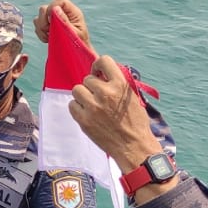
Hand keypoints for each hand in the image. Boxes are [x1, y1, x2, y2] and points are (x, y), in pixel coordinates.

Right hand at [33, 0, 89, 45]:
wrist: (77, 54)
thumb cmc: (79, 45)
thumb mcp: (75, 34)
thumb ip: (65, 21)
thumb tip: (55, 9)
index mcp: (72, 12)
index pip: (59, 0)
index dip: (52, 7)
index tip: (51, 21)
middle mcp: (62, 13)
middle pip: (45, 7)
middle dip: (44, 21)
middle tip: (49, 31)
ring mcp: (54, 19)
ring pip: (39, 16)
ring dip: (41, 28)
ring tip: (50, 37)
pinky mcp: (48, 25)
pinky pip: (37, 24)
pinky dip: (40, 33)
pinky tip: (48, 39)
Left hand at [67, 52, 159, 166]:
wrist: (133, 146)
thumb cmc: (135, 122)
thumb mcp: (132, 97)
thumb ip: (118, 84)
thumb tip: (103, 74)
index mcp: (120, 85)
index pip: (104, 61)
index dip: (98, 66)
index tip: (98, 72)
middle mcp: (105, 93)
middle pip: (87, 79)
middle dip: (92, 86)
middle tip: (99, 97)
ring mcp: (93, 107)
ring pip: (77, 90)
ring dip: (83, 96)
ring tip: (92, 105)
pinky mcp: (84, 120)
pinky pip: (72, 105)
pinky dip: (77, 108)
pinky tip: (87, 114)